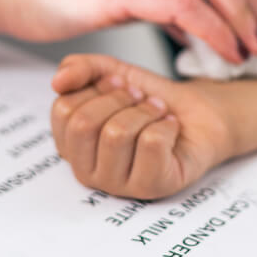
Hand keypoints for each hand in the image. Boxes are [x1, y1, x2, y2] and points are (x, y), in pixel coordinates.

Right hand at [50, 54, 233, 198]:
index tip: (119, 84)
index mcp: (72, 146)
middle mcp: (88, 171)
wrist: (198, 112)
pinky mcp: (151, 188)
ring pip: (117, 135)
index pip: (63, 111)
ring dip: (145, 111)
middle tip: (140, 98)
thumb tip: (58, 81)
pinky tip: (170, 130)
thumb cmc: (151, 100)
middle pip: (84, 125)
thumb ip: (80, 69)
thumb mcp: (111, 73)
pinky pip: (150, 144)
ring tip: (158, 112)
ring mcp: (118, 185)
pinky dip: (166, 125)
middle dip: (119, 99)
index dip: (96, 88)